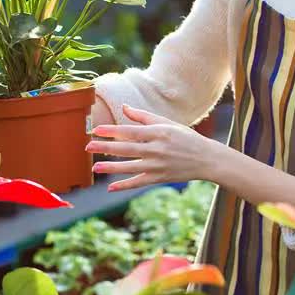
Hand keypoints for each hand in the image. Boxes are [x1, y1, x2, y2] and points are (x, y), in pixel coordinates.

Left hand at [86, 104, 222, 191]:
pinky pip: (138, 182)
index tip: (96, 130)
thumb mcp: (167, 123)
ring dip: (111, 167)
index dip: (112, 130)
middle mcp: (157, 149)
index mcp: (159, 132)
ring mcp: (158, 165)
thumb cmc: (186, 138)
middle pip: (127, 148)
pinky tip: (110, 187)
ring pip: (130, 167)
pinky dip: (124, 185)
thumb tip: (124, 108)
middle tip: (88, 147)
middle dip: (105, 148)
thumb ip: (144, 116)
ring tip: (95, 167)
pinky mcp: (159, 178)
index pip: (131, 131)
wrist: (206, 159)